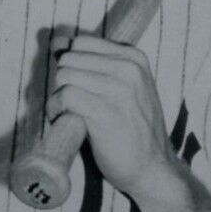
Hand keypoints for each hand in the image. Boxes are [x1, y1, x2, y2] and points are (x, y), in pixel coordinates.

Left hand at [46, 33, 176, 197]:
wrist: (154, 168)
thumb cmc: (134, 130)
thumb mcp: (127, 89)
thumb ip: (98, 66)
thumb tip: (57, 43)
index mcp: (134, 58)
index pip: (82, 43)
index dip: (68, 62)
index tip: (71, 84)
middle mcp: (128, 68)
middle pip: (70, 58)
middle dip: (62, 80)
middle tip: (68, 104)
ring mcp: (119, 88)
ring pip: (65, 75)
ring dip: (57, 96)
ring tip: (65, 113)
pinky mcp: (105, 111)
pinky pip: (65, 96)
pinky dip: (56, 109)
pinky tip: (62, 120)